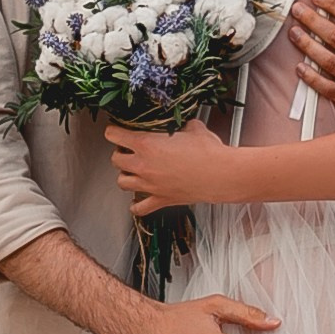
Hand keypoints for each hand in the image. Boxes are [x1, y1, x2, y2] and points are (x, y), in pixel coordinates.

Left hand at [106, 117, 237, 216]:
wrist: (220, 174)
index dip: (114, 131)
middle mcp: (143, 165)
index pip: (114, 135)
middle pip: (115, 160)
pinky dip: (136, 206)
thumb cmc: (208, 152)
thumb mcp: (194, 128)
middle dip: (120, 153)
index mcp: (146, 144)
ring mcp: (150, 185)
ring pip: (122, 182)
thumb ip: (183, 126)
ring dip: (125, 175)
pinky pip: (139, 208)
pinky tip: (138, 201)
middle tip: (128, 150)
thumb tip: (185, 126)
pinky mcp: (161, 199)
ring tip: (133, 171)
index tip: (117, 130)